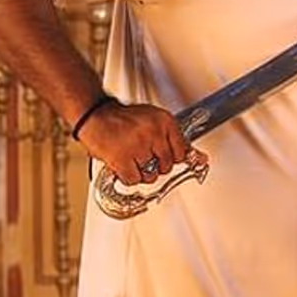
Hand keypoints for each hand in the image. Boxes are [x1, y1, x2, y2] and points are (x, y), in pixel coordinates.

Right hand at [75, 101, 194, 185]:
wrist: (95, 116)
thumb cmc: (124, 119)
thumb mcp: (154, 121)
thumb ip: (175, 139)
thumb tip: (201, 159)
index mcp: (165, 121)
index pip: (182, 151)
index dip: (172, 157)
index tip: (164, 156)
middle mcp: (154, 132)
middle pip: (168, 165)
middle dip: (156, 164)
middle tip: (143, 155)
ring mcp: (138, 146)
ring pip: (151, 176)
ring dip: (141, 172)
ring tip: (132, 157)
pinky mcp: (122, 158)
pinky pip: (134, 180)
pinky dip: (128, 177)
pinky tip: (124, 164)